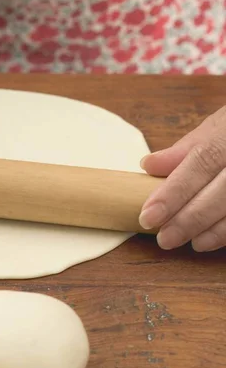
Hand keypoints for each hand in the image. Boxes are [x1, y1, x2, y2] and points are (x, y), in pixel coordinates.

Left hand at [139, 106, 225, 251]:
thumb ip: (186, 149)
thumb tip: (149, 165)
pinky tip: (207, 241)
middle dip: (190, 218)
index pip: (202, 161)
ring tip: (188, 243)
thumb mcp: (220, 125)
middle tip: (164, 238)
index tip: (149, 215)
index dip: (175, 191)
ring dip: (212, 230)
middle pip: (221, 191)